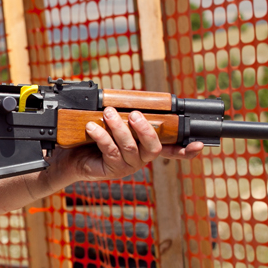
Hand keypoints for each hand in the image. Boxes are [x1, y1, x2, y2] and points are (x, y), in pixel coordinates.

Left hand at [50, 108, 203, 185]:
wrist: (69, 157)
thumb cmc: (92, 137)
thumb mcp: (110, 122)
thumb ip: (124, 113)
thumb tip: (127, 97)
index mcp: (145, 146)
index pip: (172, 149)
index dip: (186, 149)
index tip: (198, 144)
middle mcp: (140, 158)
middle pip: (153, 147)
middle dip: (146, 129)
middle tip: (135, 114)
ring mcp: (126, 166)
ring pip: (130, 148)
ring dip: (119, 128)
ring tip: (108, 114)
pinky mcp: (111, 170)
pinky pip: (110, 151)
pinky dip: (102, 136)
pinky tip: (92, 127)